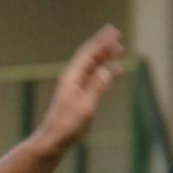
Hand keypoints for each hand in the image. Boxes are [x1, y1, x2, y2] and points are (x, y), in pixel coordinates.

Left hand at [36, 24, 125, 156]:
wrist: (52, 141)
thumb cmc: (67, 125)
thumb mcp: (85, 106)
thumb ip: (96, 87)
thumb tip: (106, 70)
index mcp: (71, 78)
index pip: (88, 53)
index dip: (101, 41)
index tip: (113, 31)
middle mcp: (72, 80)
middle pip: (90, 57)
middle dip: (104, 47)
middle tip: (119, 39)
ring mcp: (74, 88)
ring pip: (92, 68)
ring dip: (105, 59)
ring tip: (120, 53)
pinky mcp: (76, 98)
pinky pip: (92, 80)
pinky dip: (103, 74)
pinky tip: (112, 74)